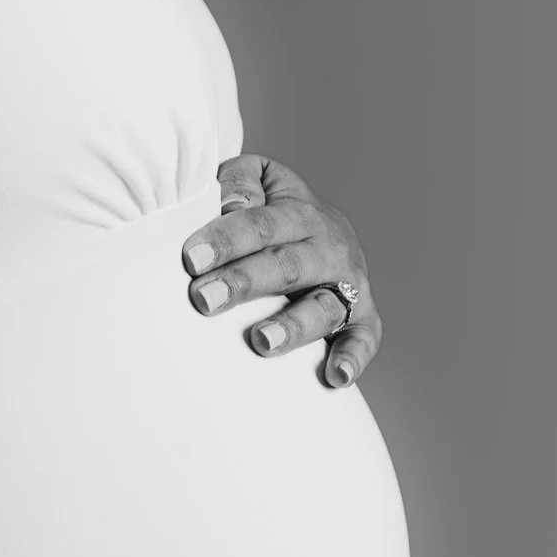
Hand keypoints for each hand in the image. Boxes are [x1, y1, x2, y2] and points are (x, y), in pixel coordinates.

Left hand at [179, 153, 382, 388]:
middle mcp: (329, 249)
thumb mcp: (261, 180)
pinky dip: (353, 358)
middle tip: (204, 300)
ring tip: (260, 341)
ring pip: (322, 306)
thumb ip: (241, 181)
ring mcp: (348, 285)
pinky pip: (364, 339)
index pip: (261, 225)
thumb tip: (229, 203)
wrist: (326, 231)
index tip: (191, 259)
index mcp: (301, 213)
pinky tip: (334, 377)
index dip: (227, 239)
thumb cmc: (274, 212)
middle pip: (286, 267)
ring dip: (293, 326)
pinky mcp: (364, 318)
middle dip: (244, 283)